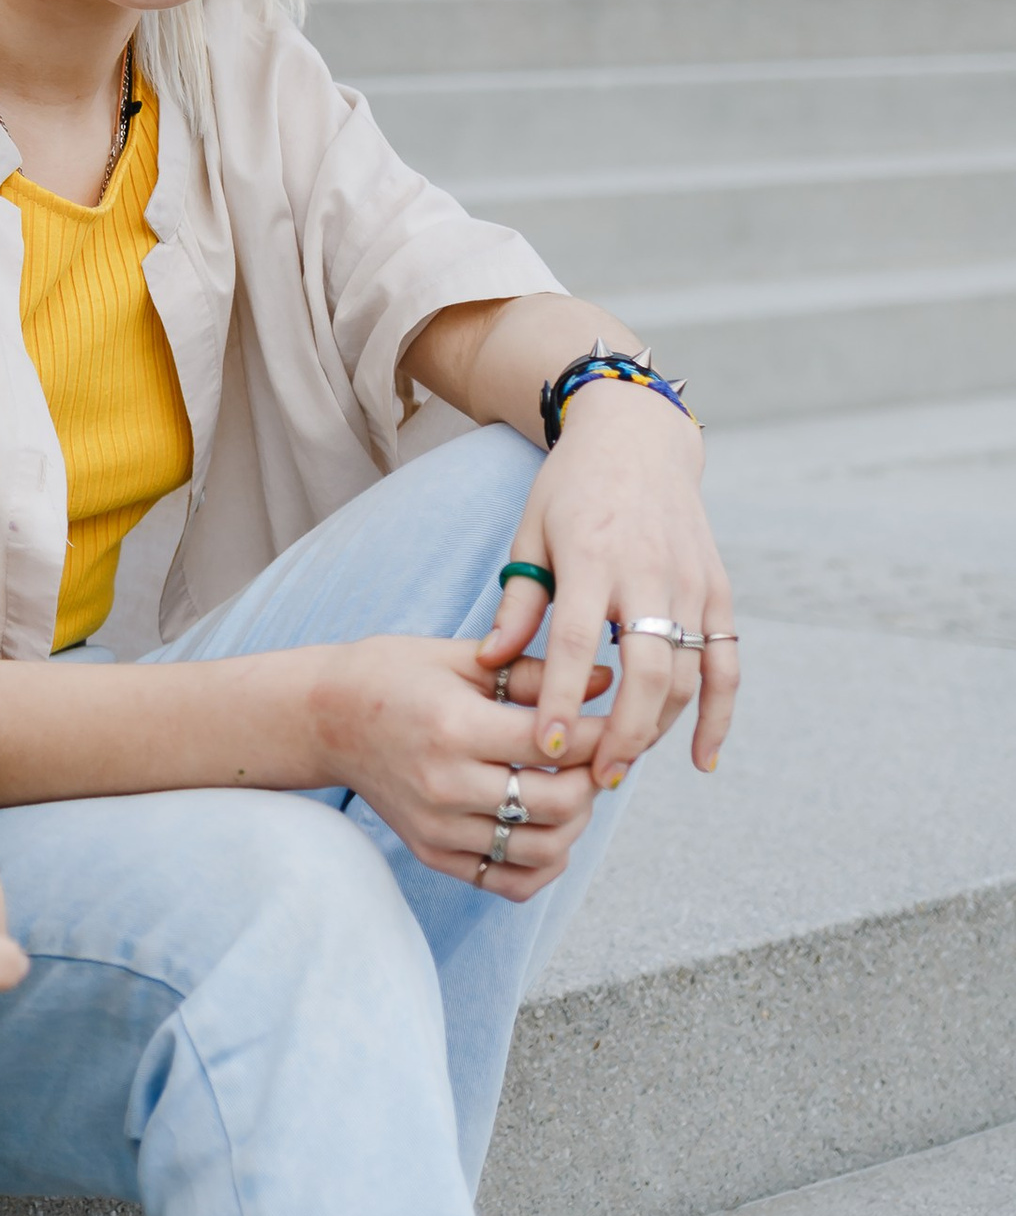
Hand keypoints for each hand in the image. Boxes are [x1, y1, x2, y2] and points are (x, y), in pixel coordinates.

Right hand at [316, 634, 608, 894]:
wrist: (323, 719)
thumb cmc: (392, 674)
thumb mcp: (459, 658)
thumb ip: (532, 674)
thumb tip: (605, 682)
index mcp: (455, 727)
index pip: (555, 742)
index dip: (600, 733)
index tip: (615, 720)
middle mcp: (447, 784)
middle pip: (560, 802)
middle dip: (594, 778)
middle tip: (596, 756)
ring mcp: (439, 828)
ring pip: (545, 849)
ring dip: (576, 822)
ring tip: (572, 788)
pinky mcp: (433, 854)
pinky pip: (510, 881)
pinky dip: (544, 863)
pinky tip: (546, 828)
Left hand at [482, 387, 734, 785]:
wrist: (639, 437)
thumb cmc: (572, 489)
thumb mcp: (532, 531)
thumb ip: (519, 600)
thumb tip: (489, 665)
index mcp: (592, 556)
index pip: (575, 640)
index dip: (561, 698)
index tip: (545, 748)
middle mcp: (648, 571)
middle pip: (646, 669)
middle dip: (623, 732)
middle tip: (596, 777)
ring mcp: (691, 582)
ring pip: (687, 674)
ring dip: (659, 728)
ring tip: (623, 765)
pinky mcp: (718, 590)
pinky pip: (727, 665)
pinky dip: (720, 715)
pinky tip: (701, 759)